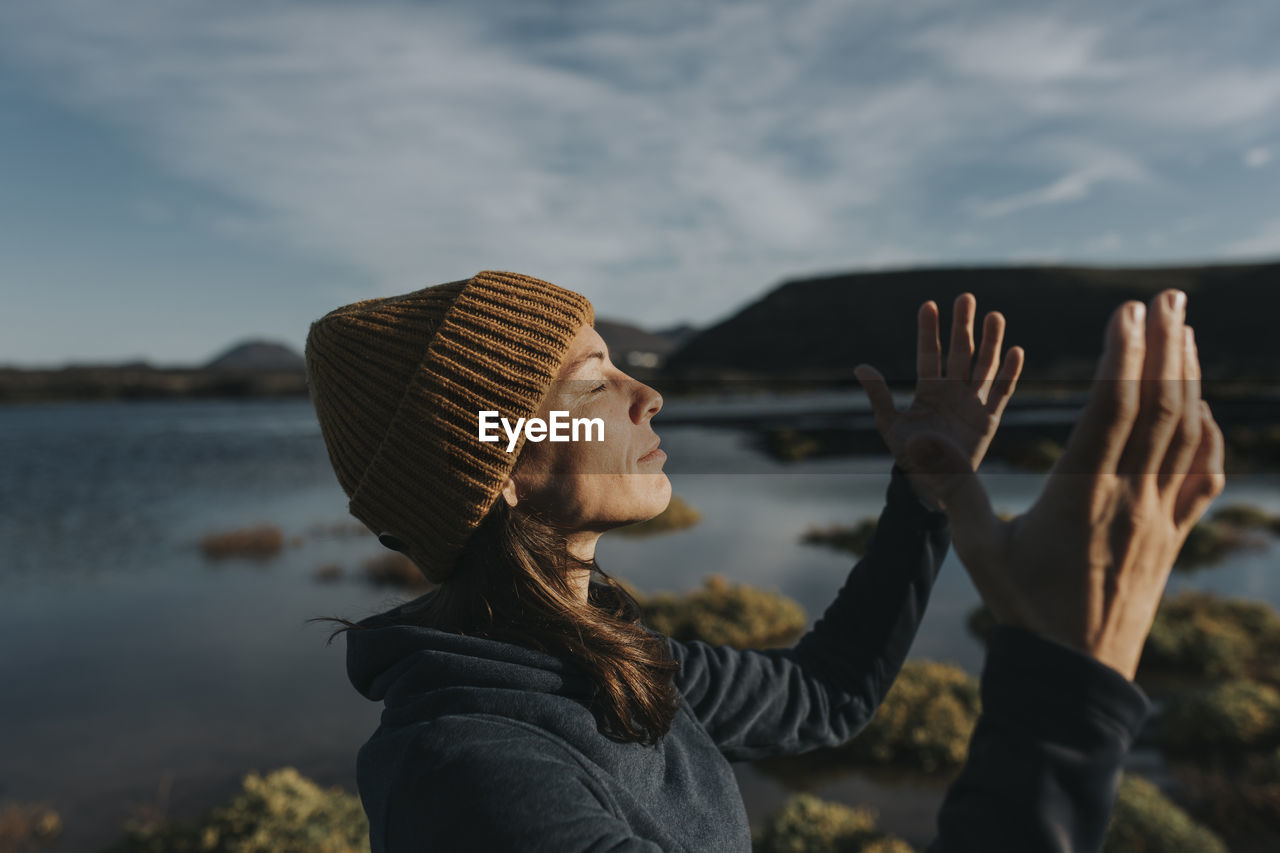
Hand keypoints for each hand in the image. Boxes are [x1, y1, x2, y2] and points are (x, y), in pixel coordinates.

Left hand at [854, 294, 1023, 509]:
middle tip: (966, 297)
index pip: (929, 354)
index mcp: (928, 390)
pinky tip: (1015, 350)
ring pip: (984, 365)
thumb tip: (860, 367)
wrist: (932, 482)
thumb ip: (878, 395)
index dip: (929, 331)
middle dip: (963, 325)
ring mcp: (972, 402)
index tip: (928, 305)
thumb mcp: (889, 424)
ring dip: (990, 341)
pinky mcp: (988, 419)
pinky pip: (1002, 392)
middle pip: (960, 351)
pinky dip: (1009, 372)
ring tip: (994, 315)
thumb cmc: (908, 454)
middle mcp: (952, 391)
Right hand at [902, 290, 1225, 679]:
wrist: (1075, 672)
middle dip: (1166, 344)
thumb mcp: (978, 549)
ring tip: (1184, 330)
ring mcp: (1159, 517)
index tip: (1127, 309)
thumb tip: (915, 445)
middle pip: (1160, 406)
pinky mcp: (1173, 536)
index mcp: (1082, 495)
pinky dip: (1208, 434)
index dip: (1124, 353)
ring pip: (1186, 433)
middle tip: (1168, 295)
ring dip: (1188, 377)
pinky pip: (1203, 476)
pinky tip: (1203, 408)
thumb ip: (955, 490)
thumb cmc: (1022, 607)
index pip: (1113, 408)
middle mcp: (1130, 498)